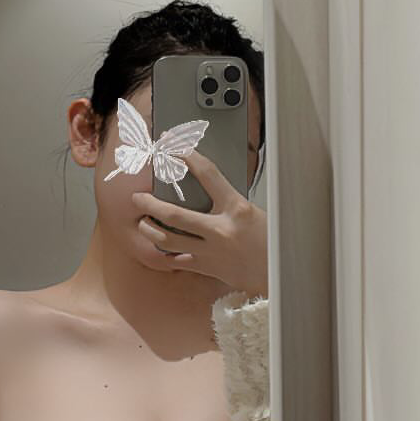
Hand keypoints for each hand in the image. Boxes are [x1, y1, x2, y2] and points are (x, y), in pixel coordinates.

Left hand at [132, 149, 268, 298]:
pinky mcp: (207, 268)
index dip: (187, 156)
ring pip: (168, 240)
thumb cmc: (272, 241)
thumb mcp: (255, 213)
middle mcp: (220, 230)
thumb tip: (206, 188)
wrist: (280, 273)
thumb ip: (230, 202)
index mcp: (237, 209)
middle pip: (174, 214)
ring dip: (150, 229)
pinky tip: (159, 245)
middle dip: (150, 203)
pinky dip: (164, 252)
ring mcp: (210, 252)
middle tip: (138, 197)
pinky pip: (176, 260)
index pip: (208, 174)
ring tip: (144, 222)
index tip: (174, 147)